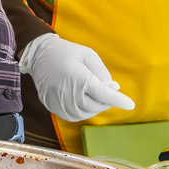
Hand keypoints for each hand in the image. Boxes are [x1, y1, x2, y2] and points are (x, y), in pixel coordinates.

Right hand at [18, 33, 134, 122]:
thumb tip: (113, 88)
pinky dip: (82, 113)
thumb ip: (102, 72)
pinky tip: (83, 103)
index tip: (130, 105)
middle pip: (95, 106)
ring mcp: (58, 101)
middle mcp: (68, 92)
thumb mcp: (88, 54)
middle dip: (106, 102)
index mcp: (78, 77)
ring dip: (95, 109)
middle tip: (108, 93)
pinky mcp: (52, 106)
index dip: (119, 100)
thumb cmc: (65, 52)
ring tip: (95, 97)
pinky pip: (72, 116)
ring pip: (84, 114)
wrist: (38, 54)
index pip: (103, 94)